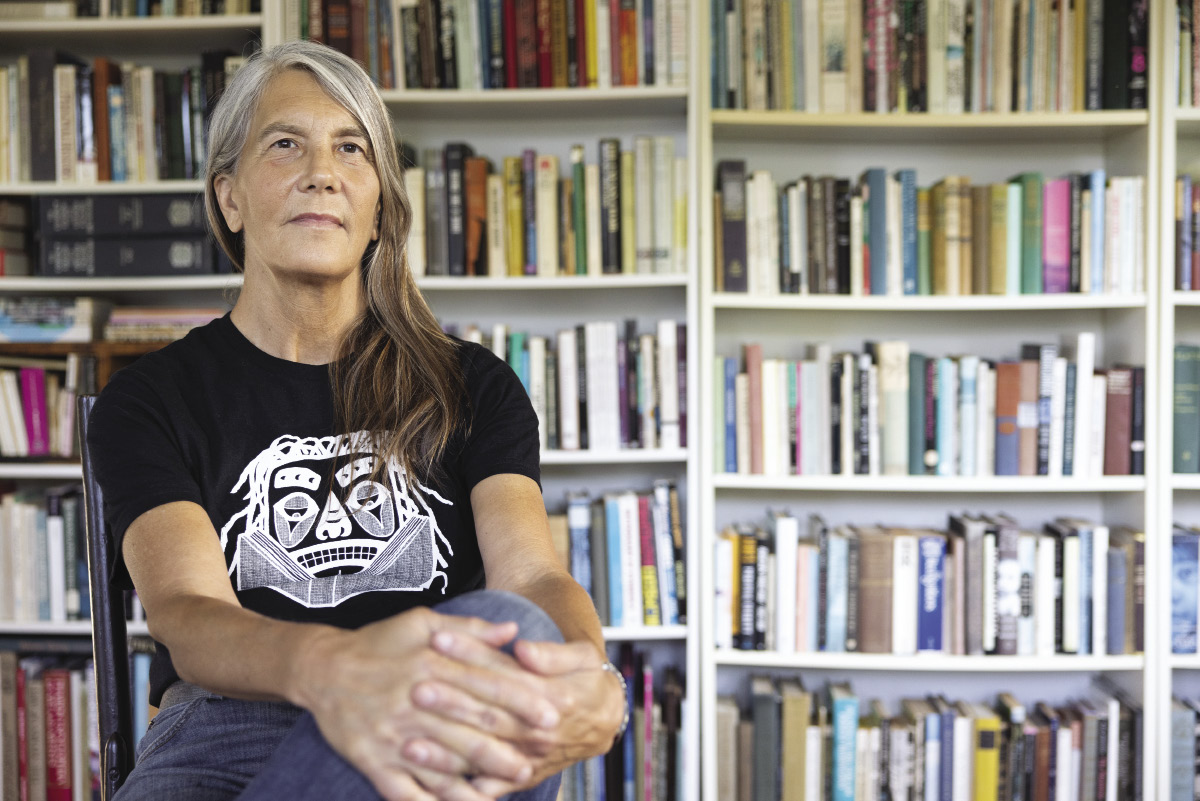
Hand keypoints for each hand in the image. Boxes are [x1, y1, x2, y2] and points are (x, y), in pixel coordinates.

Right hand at [296, 608, 561, 800]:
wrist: (321, 670)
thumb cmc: (377, 643)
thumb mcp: (422, 622)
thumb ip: (470, 628)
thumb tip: (514, 631)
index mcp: (430, 664)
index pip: (484, 685)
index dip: (522, 700)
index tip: (552, 712)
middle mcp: (415, 701)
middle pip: (471, 726)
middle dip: (512, 741)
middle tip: (546, 751)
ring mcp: (394, 736)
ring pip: (445, 762)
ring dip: (483, 774)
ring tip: (517, 780)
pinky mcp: (374, 763)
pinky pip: (407, 790)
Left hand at [402, 634, 625, 796]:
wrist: (606, 719)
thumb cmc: (588, 680)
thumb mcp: (584, 657)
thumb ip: (552, 654)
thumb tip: (521, 648)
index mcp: (553, 697)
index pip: (503, 675)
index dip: (470, 655)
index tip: (437, 639)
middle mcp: (538, 732)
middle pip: (487, 716)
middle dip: (448, 703)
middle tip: (414, 690)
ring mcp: (529, 759)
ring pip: (481, 757)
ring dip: (444, 754)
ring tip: (409, 746)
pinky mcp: (521, 777)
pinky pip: (487, 789)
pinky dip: (459, 792)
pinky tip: (429, 789)